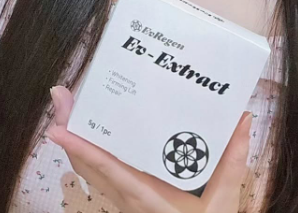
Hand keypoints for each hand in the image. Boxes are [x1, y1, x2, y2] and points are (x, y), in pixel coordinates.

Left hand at [47, 85, 251, 212]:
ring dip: (75, 138)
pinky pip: (99, 173)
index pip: (105, 169)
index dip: (79, 147)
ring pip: (88, 169)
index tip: (55, 127)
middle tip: (60, 96)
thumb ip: (232, 162)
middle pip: (86, 164)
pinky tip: (90, 131)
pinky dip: (88, 150)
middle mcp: (126, 198)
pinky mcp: (126, 198)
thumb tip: (242, 118)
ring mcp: (122, 200)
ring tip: (67, 105)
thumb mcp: (222, 203)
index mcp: (144, 197)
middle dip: (69, 129)